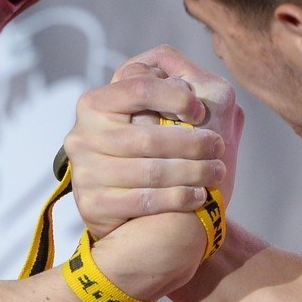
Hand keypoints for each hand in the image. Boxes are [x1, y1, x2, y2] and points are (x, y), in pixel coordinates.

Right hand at [66, 46, 241, 239]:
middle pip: (148, 136)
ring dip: (193, 172)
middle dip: (192, 142)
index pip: (140, 88)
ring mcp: (84, 172)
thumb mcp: (153, 117)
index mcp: (95, 104)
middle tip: (219, 146)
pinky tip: (199, 195)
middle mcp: (82, 136)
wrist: (133, 217)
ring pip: (151, 171)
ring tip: (216, 172)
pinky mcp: (93, 205)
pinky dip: (178, 197)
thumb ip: (167, 92)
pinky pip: (144, 201)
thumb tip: (188, 84)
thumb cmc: (151, 155)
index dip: (175, 96)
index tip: (200, 110)